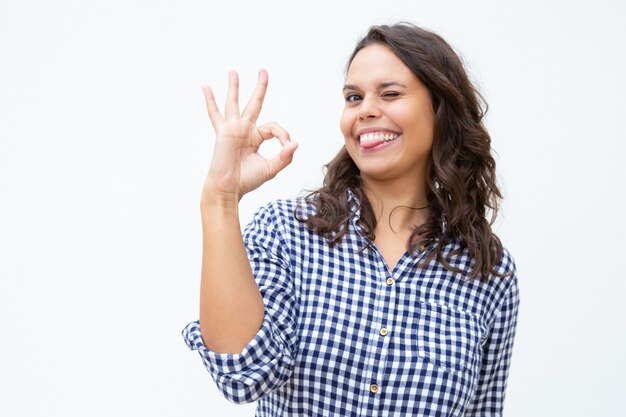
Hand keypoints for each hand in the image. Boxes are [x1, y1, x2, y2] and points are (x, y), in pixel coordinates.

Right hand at [201, 69, 297, 200]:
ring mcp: (233, 129)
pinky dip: (210, 100)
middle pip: (254, 103)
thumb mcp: (271, 168)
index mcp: (257, 137)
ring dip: (234, 87)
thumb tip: (295, 143)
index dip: (283, 134)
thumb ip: (284, 156)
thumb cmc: (247, 180)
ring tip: (233, 72)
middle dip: (260, 87)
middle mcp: (245, 130)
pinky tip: (205, 86)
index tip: (286, 145)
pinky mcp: (223, 131)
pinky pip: (214, 113)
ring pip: (234, 103)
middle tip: (263, 70)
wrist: (229, 188)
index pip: (273, 127)